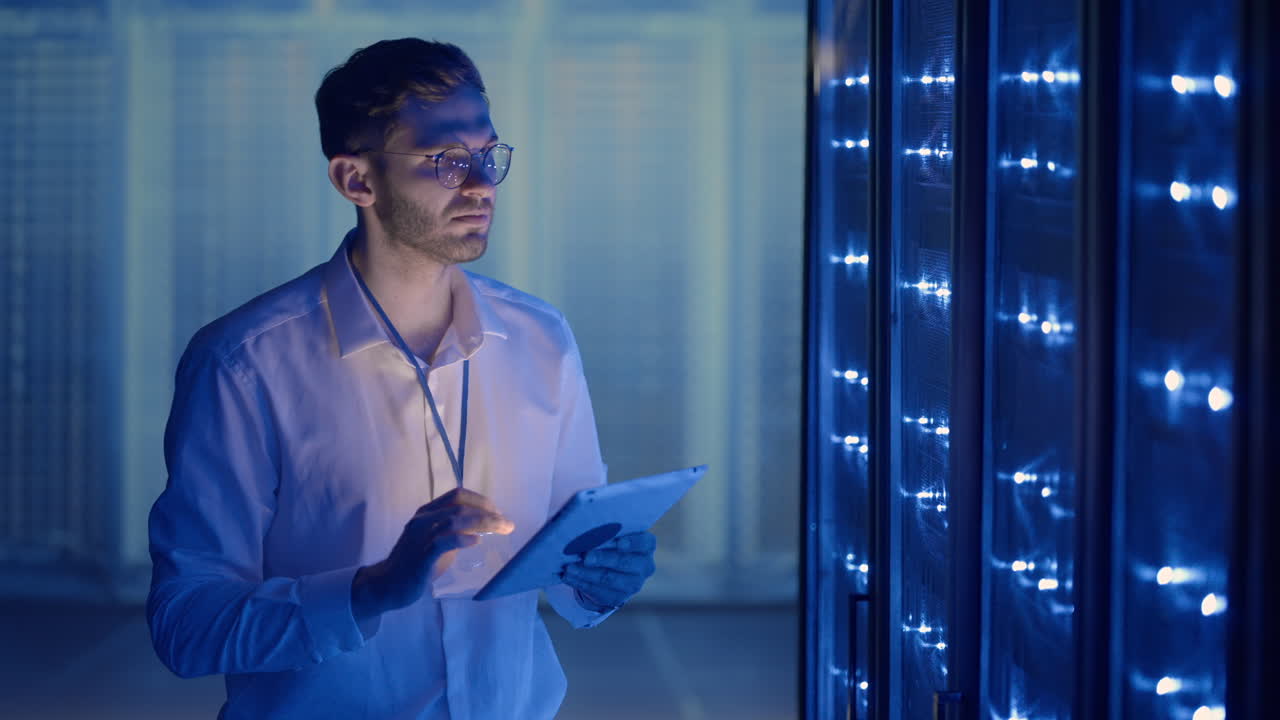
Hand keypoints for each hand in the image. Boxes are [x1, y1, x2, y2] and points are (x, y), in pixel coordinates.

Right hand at [352, 488, 513, 619]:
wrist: (386, 584)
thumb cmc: (414, 564)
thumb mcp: (435, 541)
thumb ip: (453, 532)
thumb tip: (480, 529)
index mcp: (427, 513)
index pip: (457, 495)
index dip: (481, 500)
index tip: (498, 512)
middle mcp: (423, 519)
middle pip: (460, 504)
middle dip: (488, 511)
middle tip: (506, 523)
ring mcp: (421, 536)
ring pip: (454, 519)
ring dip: (483, 522)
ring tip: (501, 529)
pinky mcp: (421, 556)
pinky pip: (442, 541)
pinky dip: (463, 538)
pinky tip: (476, 542)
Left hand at [560, 531, 656, 611]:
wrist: (614, 569)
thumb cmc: (612, 542)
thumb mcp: (615, 533)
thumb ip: (607, 530)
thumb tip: (586, 527)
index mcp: (646, 546)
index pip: (644, 543)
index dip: (633, 543)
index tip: (620, 543)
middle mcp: (644, 566)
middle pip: (624, 562)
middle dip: (603, 559)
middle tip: (586, 557)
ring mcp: (633, 584)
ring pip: (608, 578)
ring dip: (586, 573)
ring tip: (570, 568)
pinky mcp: (618, 597)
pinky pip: (598, 591)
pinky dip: (581, 582)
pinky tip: (569, 577)